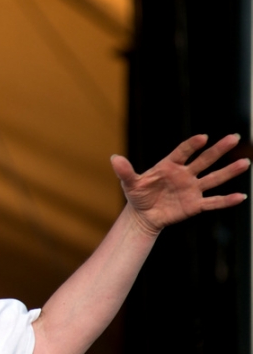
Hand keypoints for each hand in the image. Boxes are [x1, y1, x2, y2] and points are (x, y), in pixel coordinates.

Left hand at [112, 133, 248, 236]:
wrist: (143, 216)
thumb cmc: (138, 195)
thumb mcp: (130, 183)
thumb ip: (125, 171)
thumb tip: (114, 158)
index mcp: (170, 165)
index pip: (183, 152)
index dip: (192, 145)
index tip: (202, 137)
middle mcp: (185, 174)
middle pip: (204, 160)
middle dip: (218, 150)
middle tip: (234, 137)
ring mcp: (192, 189)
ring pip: (213, 178)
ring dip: (229, 171)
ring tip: (245, 162)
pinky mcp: (195, 204)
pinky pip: (212, 202)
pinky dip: (225, 200)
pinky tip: (240, 197)